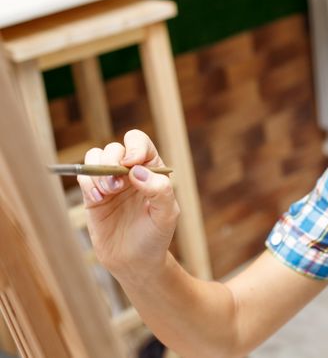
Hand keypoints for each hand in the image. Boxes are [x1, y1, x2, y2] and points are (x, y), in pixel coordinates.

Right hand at [77, 130, 179, 284]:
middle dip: (112, 162)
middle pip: (114, 148)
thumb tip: (137, 171)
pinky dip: (88, 183)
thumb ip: (160, 189)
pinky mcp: (93, 196)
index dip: (134, 147)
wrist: (135, 261)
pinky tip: (98, 200)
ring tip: (107, 193)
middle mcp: (129, 172)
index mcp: (152, 169)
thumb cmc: (156, 236)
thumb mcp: (166, 214)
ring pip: (95, 157)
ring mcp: (110, 182)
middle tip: (117, 186)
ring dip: (98, 171)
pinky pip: (84, 176)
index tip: (132, 164)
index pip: (139, 143)